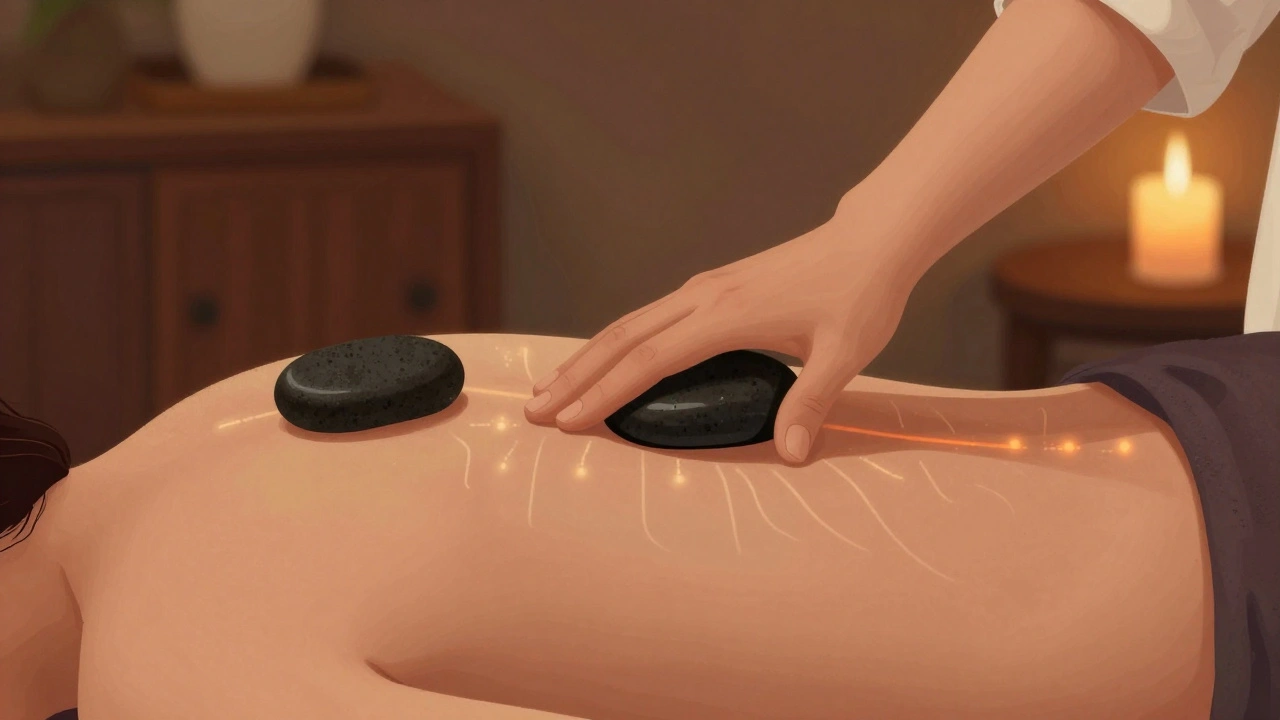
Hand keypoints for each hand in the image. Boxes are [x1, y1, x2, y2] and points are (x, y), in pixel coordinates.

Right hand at [522, 189, 924, 462]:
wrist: (871, 239)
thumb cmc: (861, 293)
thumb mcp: (846, 353)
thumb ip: (812, 403)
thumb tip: (792, 456)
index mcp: (727, 314)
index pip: (650, 361)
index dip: (606, 393)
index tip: (569, 420)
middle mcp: (703, 296)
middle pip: (622, 338)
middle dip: (575, 376)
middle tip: (535, 411)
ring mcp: (704, 288)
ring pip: (629, 324)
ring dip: (587, 356)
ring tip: (551, 388)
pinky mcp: (711, 287)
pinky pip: (649, 317)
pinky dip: (616, 342)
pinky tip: (606, 358)